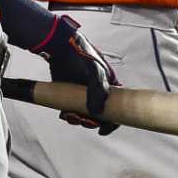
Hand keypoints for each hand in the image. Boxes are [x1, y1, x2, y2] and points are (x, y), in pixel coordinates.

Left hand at [32, 15, 119, 132]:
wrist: (59, 47)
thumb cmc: (81, 55)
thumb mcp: (94, 72)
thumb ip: (98, 91)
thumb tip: (96, 112)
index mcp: (110, 86)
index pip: (118, 108)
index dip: (112, 122)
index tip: (102, 130)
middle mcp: (98, 93)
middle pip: (99, 116)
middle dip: (91, 122)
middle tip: (83, 120)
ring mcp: (84, 95)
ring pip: (84, 115)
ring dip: (78, 119)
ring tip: (71, 115)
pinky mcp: (70, 95)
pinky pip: (72, 111)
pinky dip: (69, 115)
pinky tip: (64, 112)